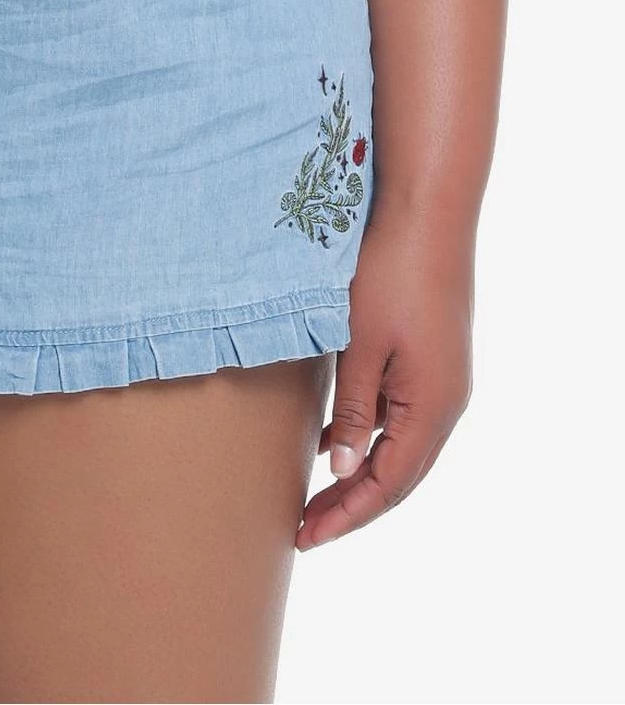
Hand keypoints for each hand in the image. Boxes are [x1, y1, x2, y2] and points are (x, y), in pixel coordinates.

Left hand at [298, 210, 472, 548]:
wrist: (427, 215)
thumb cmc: (391, 274)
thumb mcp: (361, 346)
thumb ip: (355, 410)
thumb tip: (342, 468)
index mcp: (432, 408)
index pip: (388, 484)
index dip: (347, 515)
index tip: (306, 537)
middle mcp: (446, 403)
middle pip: (399, 475)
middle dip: (352, 506)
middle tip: (305, 530)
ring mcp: (443, 382)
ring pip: (403, 450)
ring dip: (362, 476)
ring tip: (318, 499)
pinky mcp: (432, 361)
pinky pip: (403, 418)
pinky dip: (372, 440)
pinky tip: (340, 442)